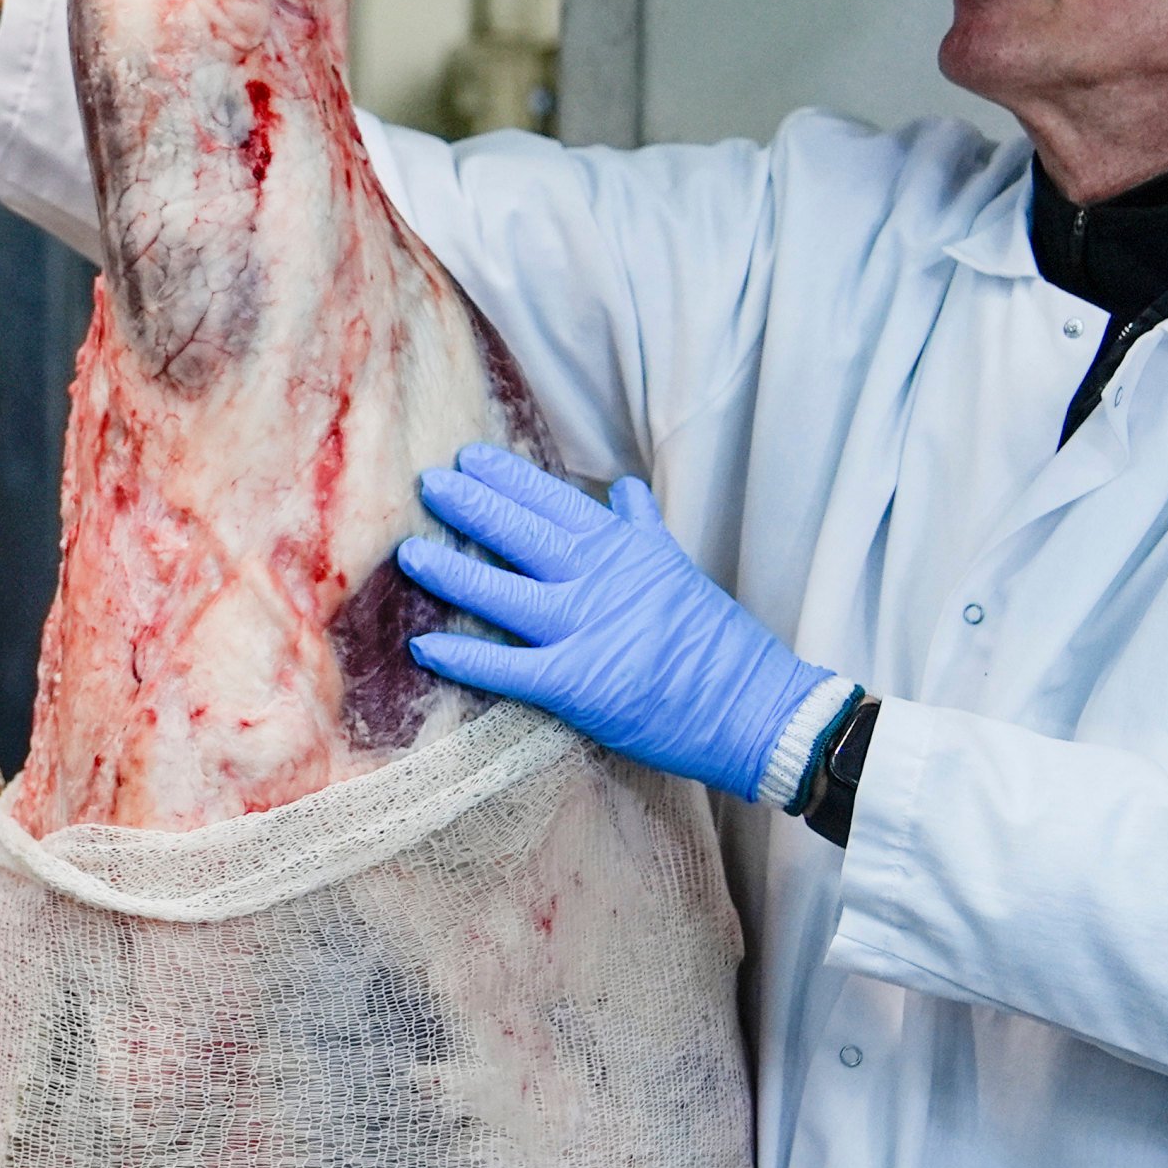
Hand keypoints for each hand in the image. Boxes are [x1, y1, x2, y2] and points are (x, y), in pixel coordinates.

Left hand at [395, 444, 845, 803]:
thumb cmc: (721, 644)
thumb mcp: (682, 568)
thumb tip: (622, 487)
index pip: (557, 501)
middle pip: (522, 534)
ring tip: (409, 553)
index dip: (509, 478)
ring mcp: (587, 631)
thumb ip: (643, 528)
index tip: (470, 456)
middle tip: (428, 483)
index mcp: (627, 550)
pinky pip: (508, 669)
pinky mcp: (579, 685)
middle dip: (471, 505)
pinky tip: (424, 648)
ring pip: (503, 594)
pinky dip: (464, 659)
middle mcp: (601, 581)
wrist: (759, 711)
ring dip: (451, 572)